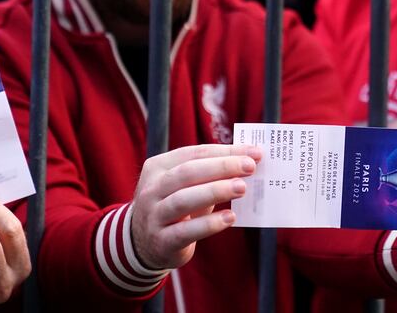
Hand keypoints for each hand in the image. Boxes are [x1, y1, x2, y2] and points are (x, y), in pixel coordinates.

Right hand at [130, 144, 262, 269]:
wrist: (142, 244)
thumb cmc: (174, 207)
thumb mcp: (184, 187)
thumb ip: (209, 174)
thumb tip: (248, 162)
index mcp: (158, 167)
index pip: (194, 153)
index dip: (225, 151)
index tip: (254, 153)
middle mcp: (152, 189)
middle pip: (187, 172)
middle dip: (222, 167)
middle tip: (250, 167)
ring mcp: (153, 215)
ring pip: (183, 199)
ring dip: (215, 191)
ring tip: (242, 188)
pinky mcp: (161, 241)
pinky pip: (185, 231)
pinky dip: (210, 224)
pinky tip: (230, 217)